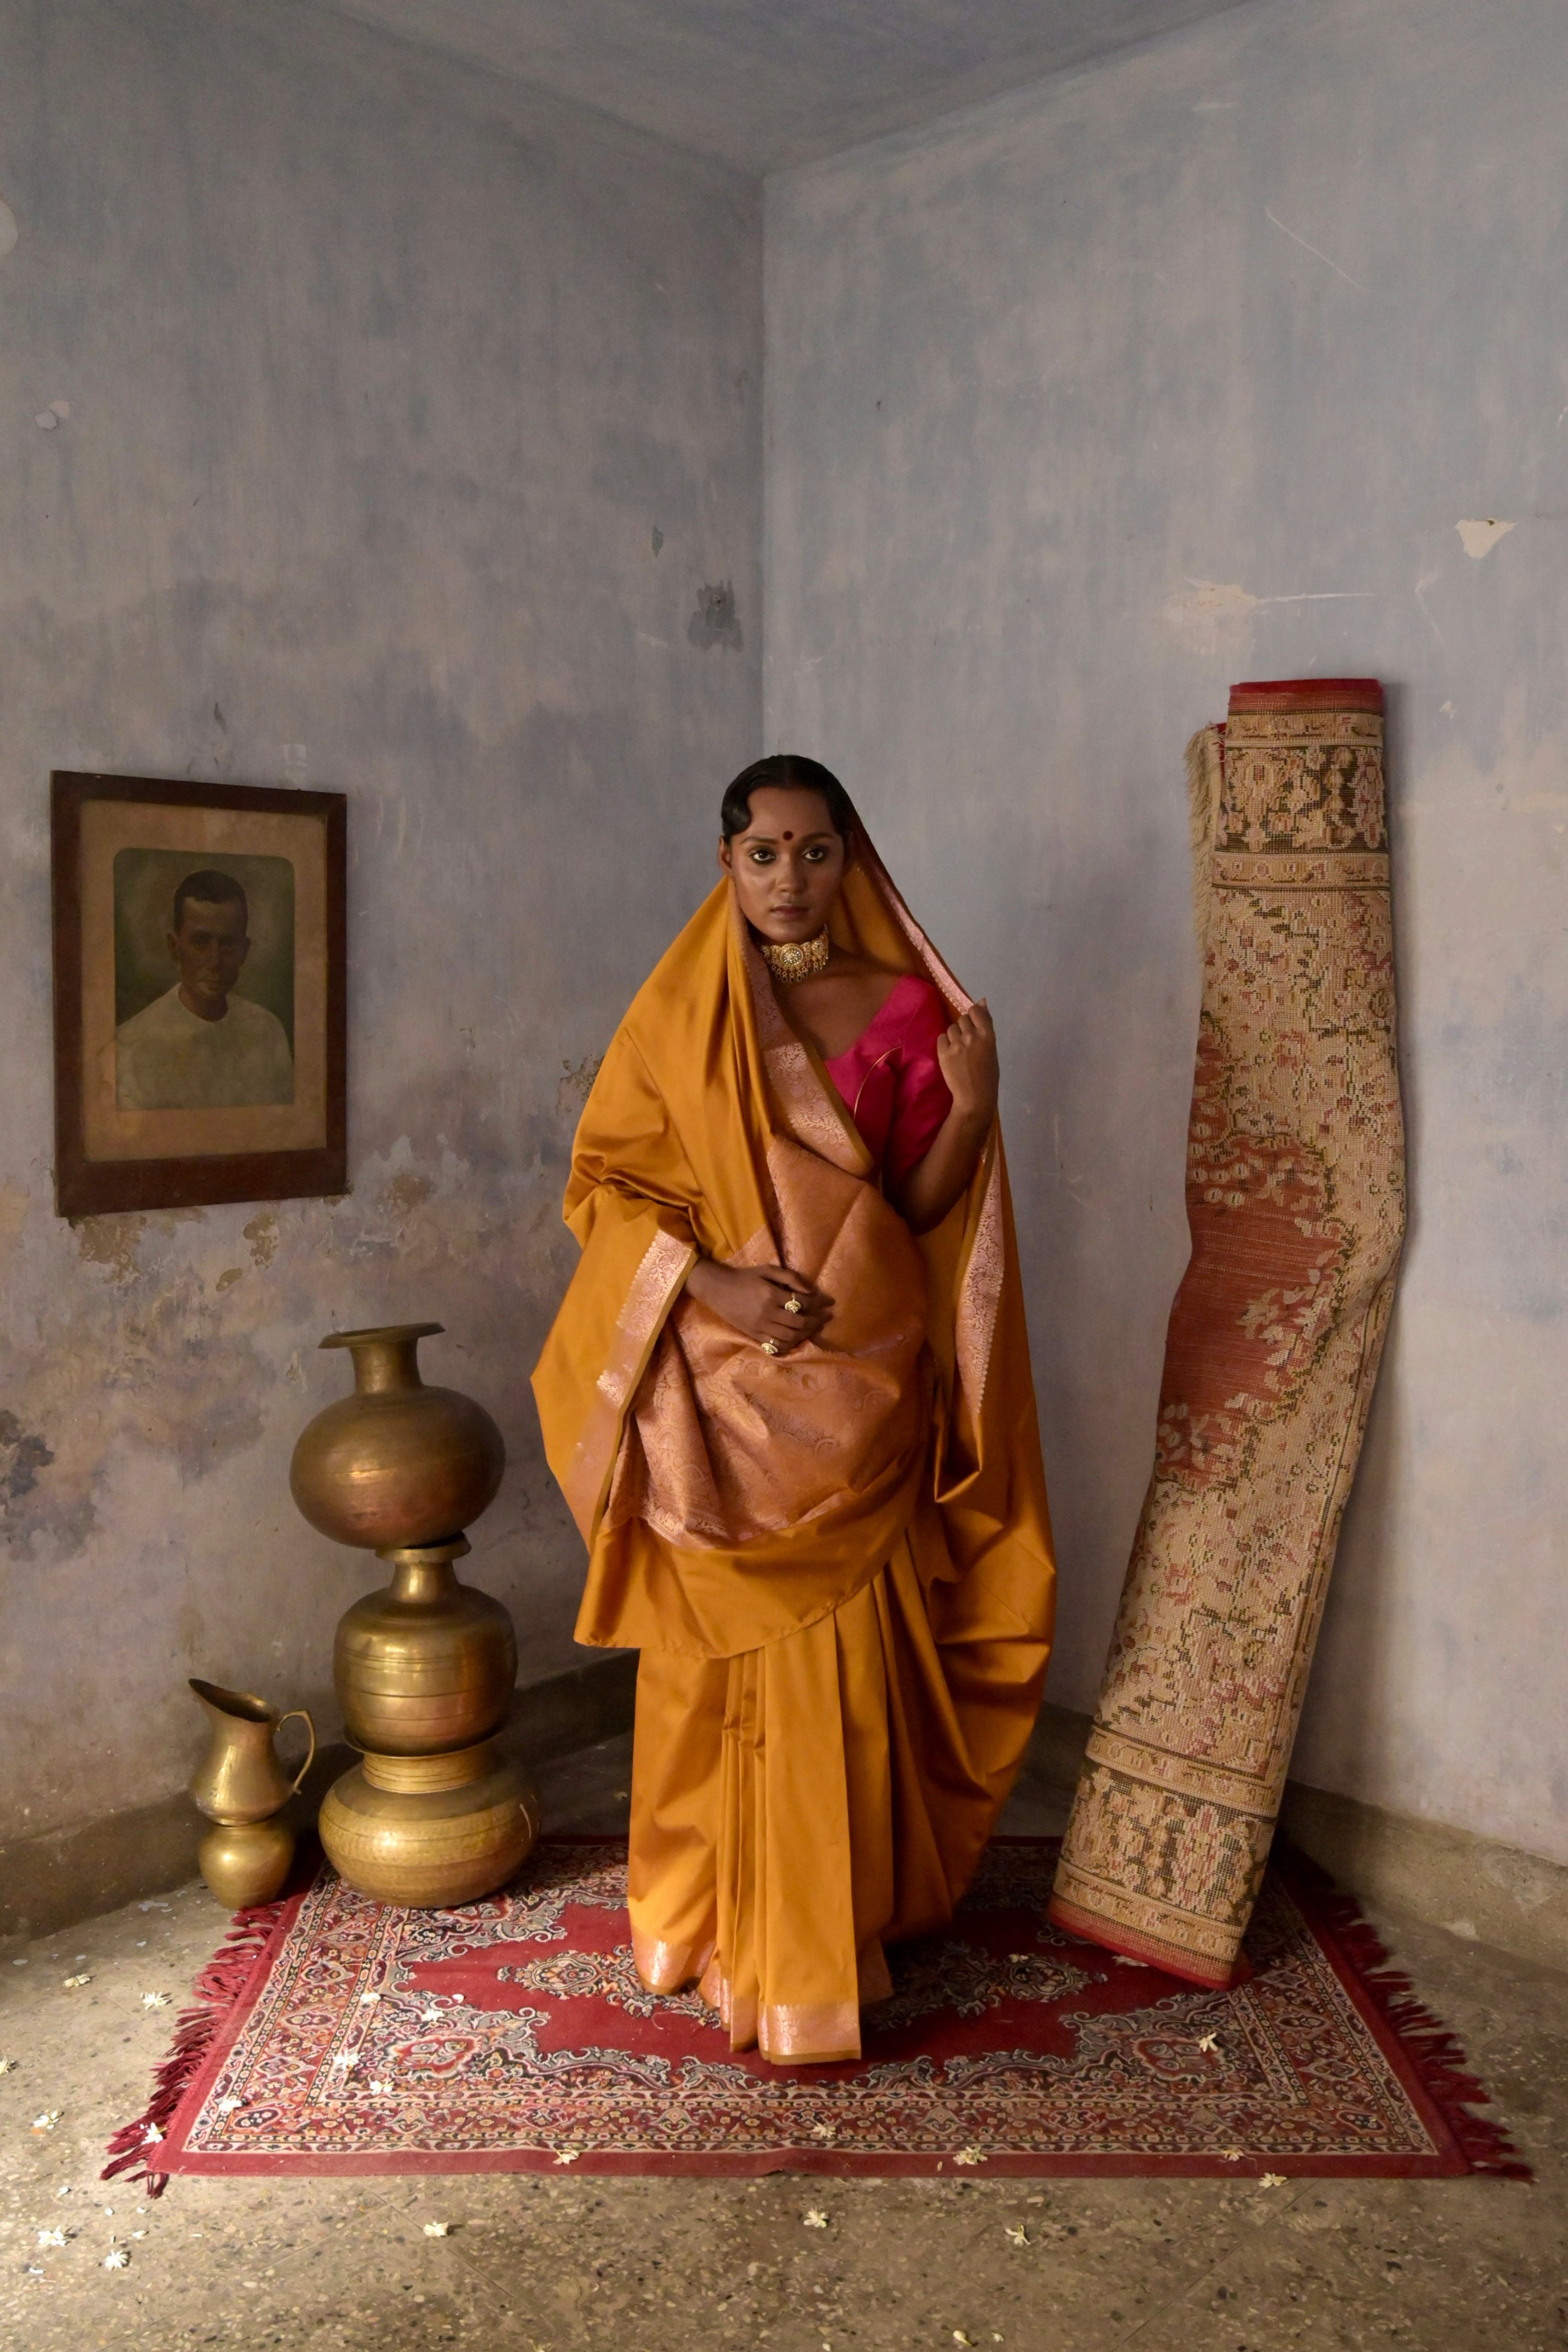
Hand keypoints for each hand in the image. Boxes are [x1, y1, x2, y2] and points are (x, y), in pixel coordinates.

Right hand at [684, 1259, 831, 1354]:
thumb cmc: (745, 1277)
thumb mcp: (768, 1269)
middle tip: (827, 1316)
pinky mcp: (754, 1336)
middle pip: (799, 1323)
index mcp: (771, 1294)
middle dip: (817, 1320)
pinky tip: (798, 1339)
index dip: (820, 1303)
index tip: (830, 1302)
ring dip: (807, 1334)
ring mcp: (760, 1327)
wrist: (719, 1290)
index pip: (803, 1302)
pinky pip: (776, 1346)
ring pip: (790, 1338)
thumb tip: (811, 1290)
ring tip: (815, 1327)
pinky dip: (790, 1345)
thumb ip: (790, 1277)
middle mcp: (767, 1313)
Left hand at [936, 1000, 998, 1124]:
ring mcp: (956, 1044)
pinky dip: (945, 1044)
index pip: (975, 1011)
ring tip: (959, 1050)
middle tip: (966, 1042)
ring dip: (954, 1036)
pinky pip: (941, 1038)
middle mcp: (972, 1036)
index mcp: (987, 1035)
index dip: (973, 1016)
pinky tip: (950, 1054)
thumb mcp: (992, 1049)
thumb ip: (986, 1025)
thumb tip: (981, 1001)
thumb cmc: (988, 1075)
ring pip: (951, 1028)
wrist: (975, 1096)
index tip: (973, 1025)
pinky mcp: (943, 1053)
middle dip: (964, 1027)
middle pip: (962, 1018)